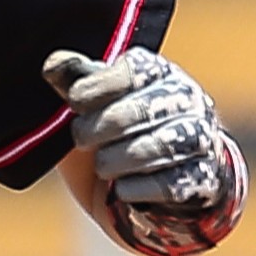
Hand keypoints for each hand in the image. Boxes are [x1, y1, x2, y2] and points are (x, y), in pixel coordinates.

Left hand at [42, 47, 244, 255]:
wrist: (162, 179)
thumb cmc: (119, 131)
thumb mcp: (94, 104)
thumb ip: (74, 82)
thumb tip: (51, 65)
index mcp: (158, 73)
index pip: (132, 71)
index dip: (97, 86)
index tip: (75, 101)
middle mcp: (186, 99)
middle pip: (141, 110)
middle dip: (101, 127)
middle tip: (79, 138)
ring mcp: (201, 137)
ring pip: (160, 146)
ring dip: (119, 159)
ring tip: (102, 166)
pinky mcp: (204, 177)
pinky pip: (172, 183)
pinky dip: (139, 188)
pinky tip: (120, 189)